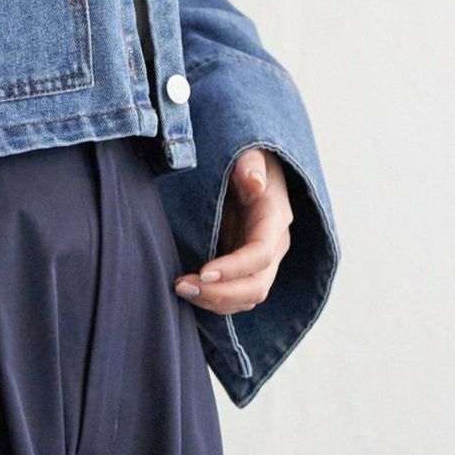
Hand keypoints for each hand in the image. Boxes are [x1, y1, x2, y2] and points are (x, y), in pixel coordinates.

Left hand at [173, 147, 292, 313]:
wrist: (247, 167)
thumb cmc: (245, 158)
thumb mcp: (249, 153)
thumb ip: (250, 164)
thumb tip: (253, 182)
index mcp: (275, 219)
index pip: (260, 254)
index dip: (234, 268)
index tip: (202, 272)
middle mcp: (274, 245)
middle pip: (256, 286)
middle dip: (220, 294)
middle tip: (181, 285)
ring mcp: (261, 259)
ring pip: (246, 297)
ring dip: (214, 301)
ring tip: (179, 287)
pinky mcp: (245, 266)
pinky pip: (235, 294)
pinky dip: (213, 298)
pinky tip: (188, 289)